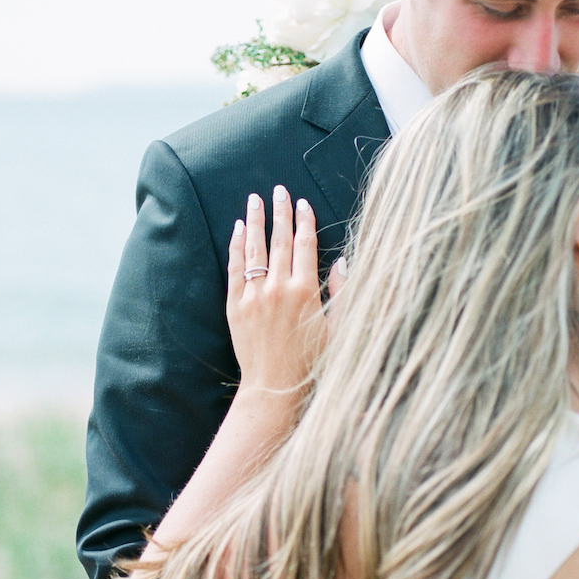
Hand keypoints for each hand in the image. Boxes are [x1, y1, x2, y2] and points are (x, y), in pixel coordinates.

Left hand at [227, 187, 325, 394]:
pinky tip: (239, 229)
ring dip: (256, 220)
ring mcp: (254, 297)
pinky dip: (237, 246)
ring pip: (255, 249)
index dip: (304, 221)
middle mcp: (278, 289)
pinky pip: (235, 269)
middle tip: (279, 189)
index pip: (304, 245)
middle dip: (280, 212)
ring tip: (256, 199)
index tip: (303, 203)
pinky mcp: (235, 308)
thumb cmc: (312, 362)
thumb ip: (343, 292)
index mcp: (306, 292)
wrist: (274, 389)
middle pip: (279, 240)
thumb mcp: (339, 329)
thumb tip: (342, 260)